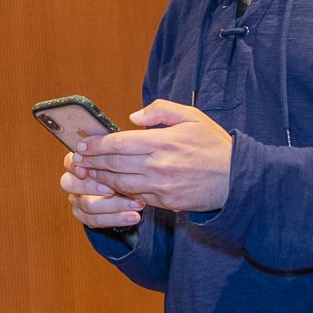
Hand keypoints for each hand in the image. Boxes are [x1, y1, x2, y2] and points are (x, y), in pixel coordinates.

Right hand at [60, 150, 146, 228]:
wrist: (133, 191)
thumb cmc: (127, 168)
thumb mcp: (125, 153)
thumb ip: (121, 144)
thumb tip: (134, 123)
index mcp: (79, 163)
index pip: (70, 161)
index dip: (76, 166)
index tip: (87, 170)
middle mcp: (74, 181)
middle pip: (69, 184)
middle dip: (90, 187)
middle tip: (112, 189)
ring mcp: (78, 200)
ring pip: (86, 205)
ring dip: (113, 205)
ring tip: (136, 203)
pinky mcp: (86, 216)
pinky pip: (95, 221)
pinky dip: (116, 219)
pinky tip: (133, 216)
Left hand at [72, 100, 232, 212]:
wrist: (237, 178)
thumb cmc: (214, 145)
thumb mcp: (192, 117)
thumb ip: (161, 111)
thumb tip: (133, 118)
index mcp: (163, 141)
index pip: (120, 143)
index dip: (97, 144)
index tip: (82, 143)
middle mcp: (159, 165)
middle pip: (114, 164)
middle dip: (91, 162)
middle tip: (75, 160)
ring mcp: (161, 186)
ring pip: (120, 183)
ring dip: (99, 179)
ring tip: (86, 173)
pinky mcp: (165, 201)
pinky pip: (135, 196)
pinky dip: (119, 191)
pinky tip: (109, 186)